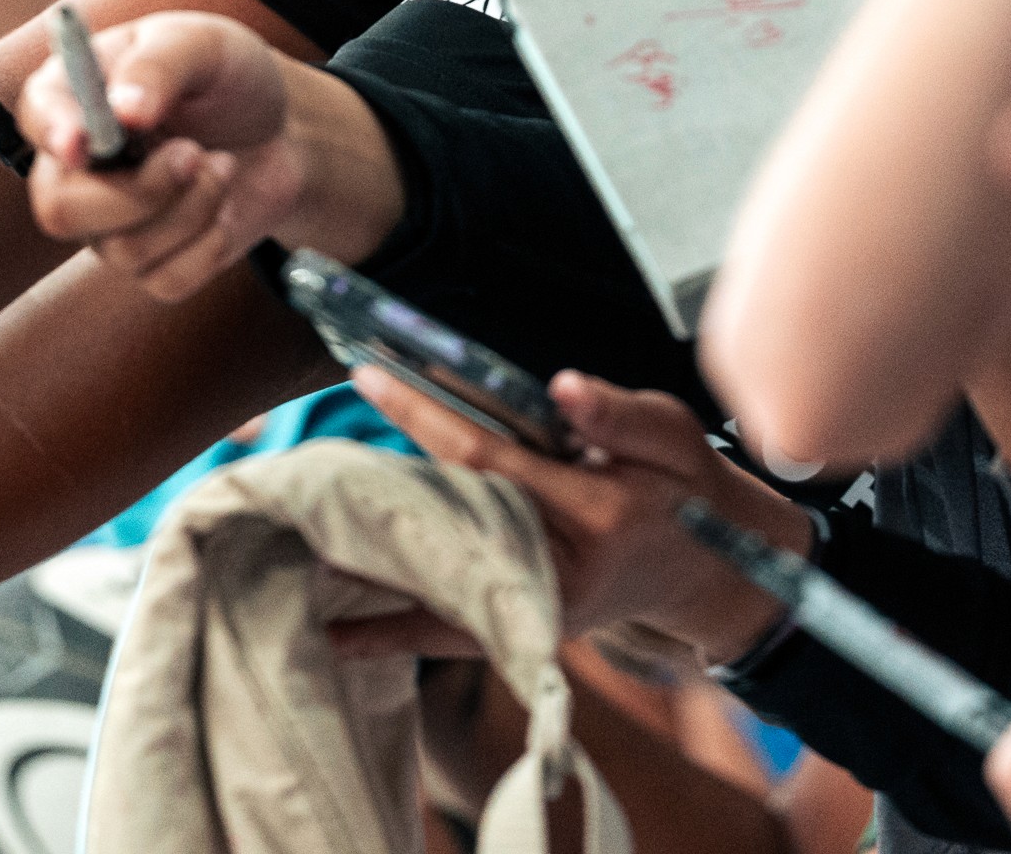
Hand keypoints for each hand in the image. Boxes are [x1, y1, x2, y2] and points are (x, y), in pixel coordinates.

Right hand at [18, 12, 311, 297]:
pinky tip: (224, 204)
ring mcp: (107, 221)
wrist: (282, 129)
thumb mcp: (204, 46)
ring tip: (222, 163)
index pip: (38, 119)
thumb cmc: (228, 76)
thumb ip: (160, 66)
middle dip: (138, 192)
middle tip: (192, 153)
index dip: (54, 133)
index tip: (83, 141)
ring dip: (193, 206)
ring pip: (124, 250)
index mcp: (74, 96)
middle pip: (61, 210)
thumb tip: (126, 110)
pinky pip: (165, 278)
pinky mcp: (150, 261)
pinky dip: (210, 242)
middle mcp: (77, 166)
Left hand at [330, 365, 802, 665]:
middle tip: (308, 463)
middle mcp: (562, 567)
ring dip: (375, 566)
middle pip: (450, 519)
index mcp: (597, 509)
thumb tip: (561, 386)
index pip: (491, 455)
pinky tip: (340, 635)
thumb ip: (618, 412)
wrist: (709, 569)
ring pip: (444, 582)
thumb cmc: (686, 489)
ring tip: (301, 546)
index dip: (426, 415)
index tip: (369, 374)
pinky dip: (400, 631)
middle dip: (379, 489)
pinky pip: (456, 629)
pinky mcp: (531, 624)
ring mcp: (543, 606)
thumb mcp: (673, 435)